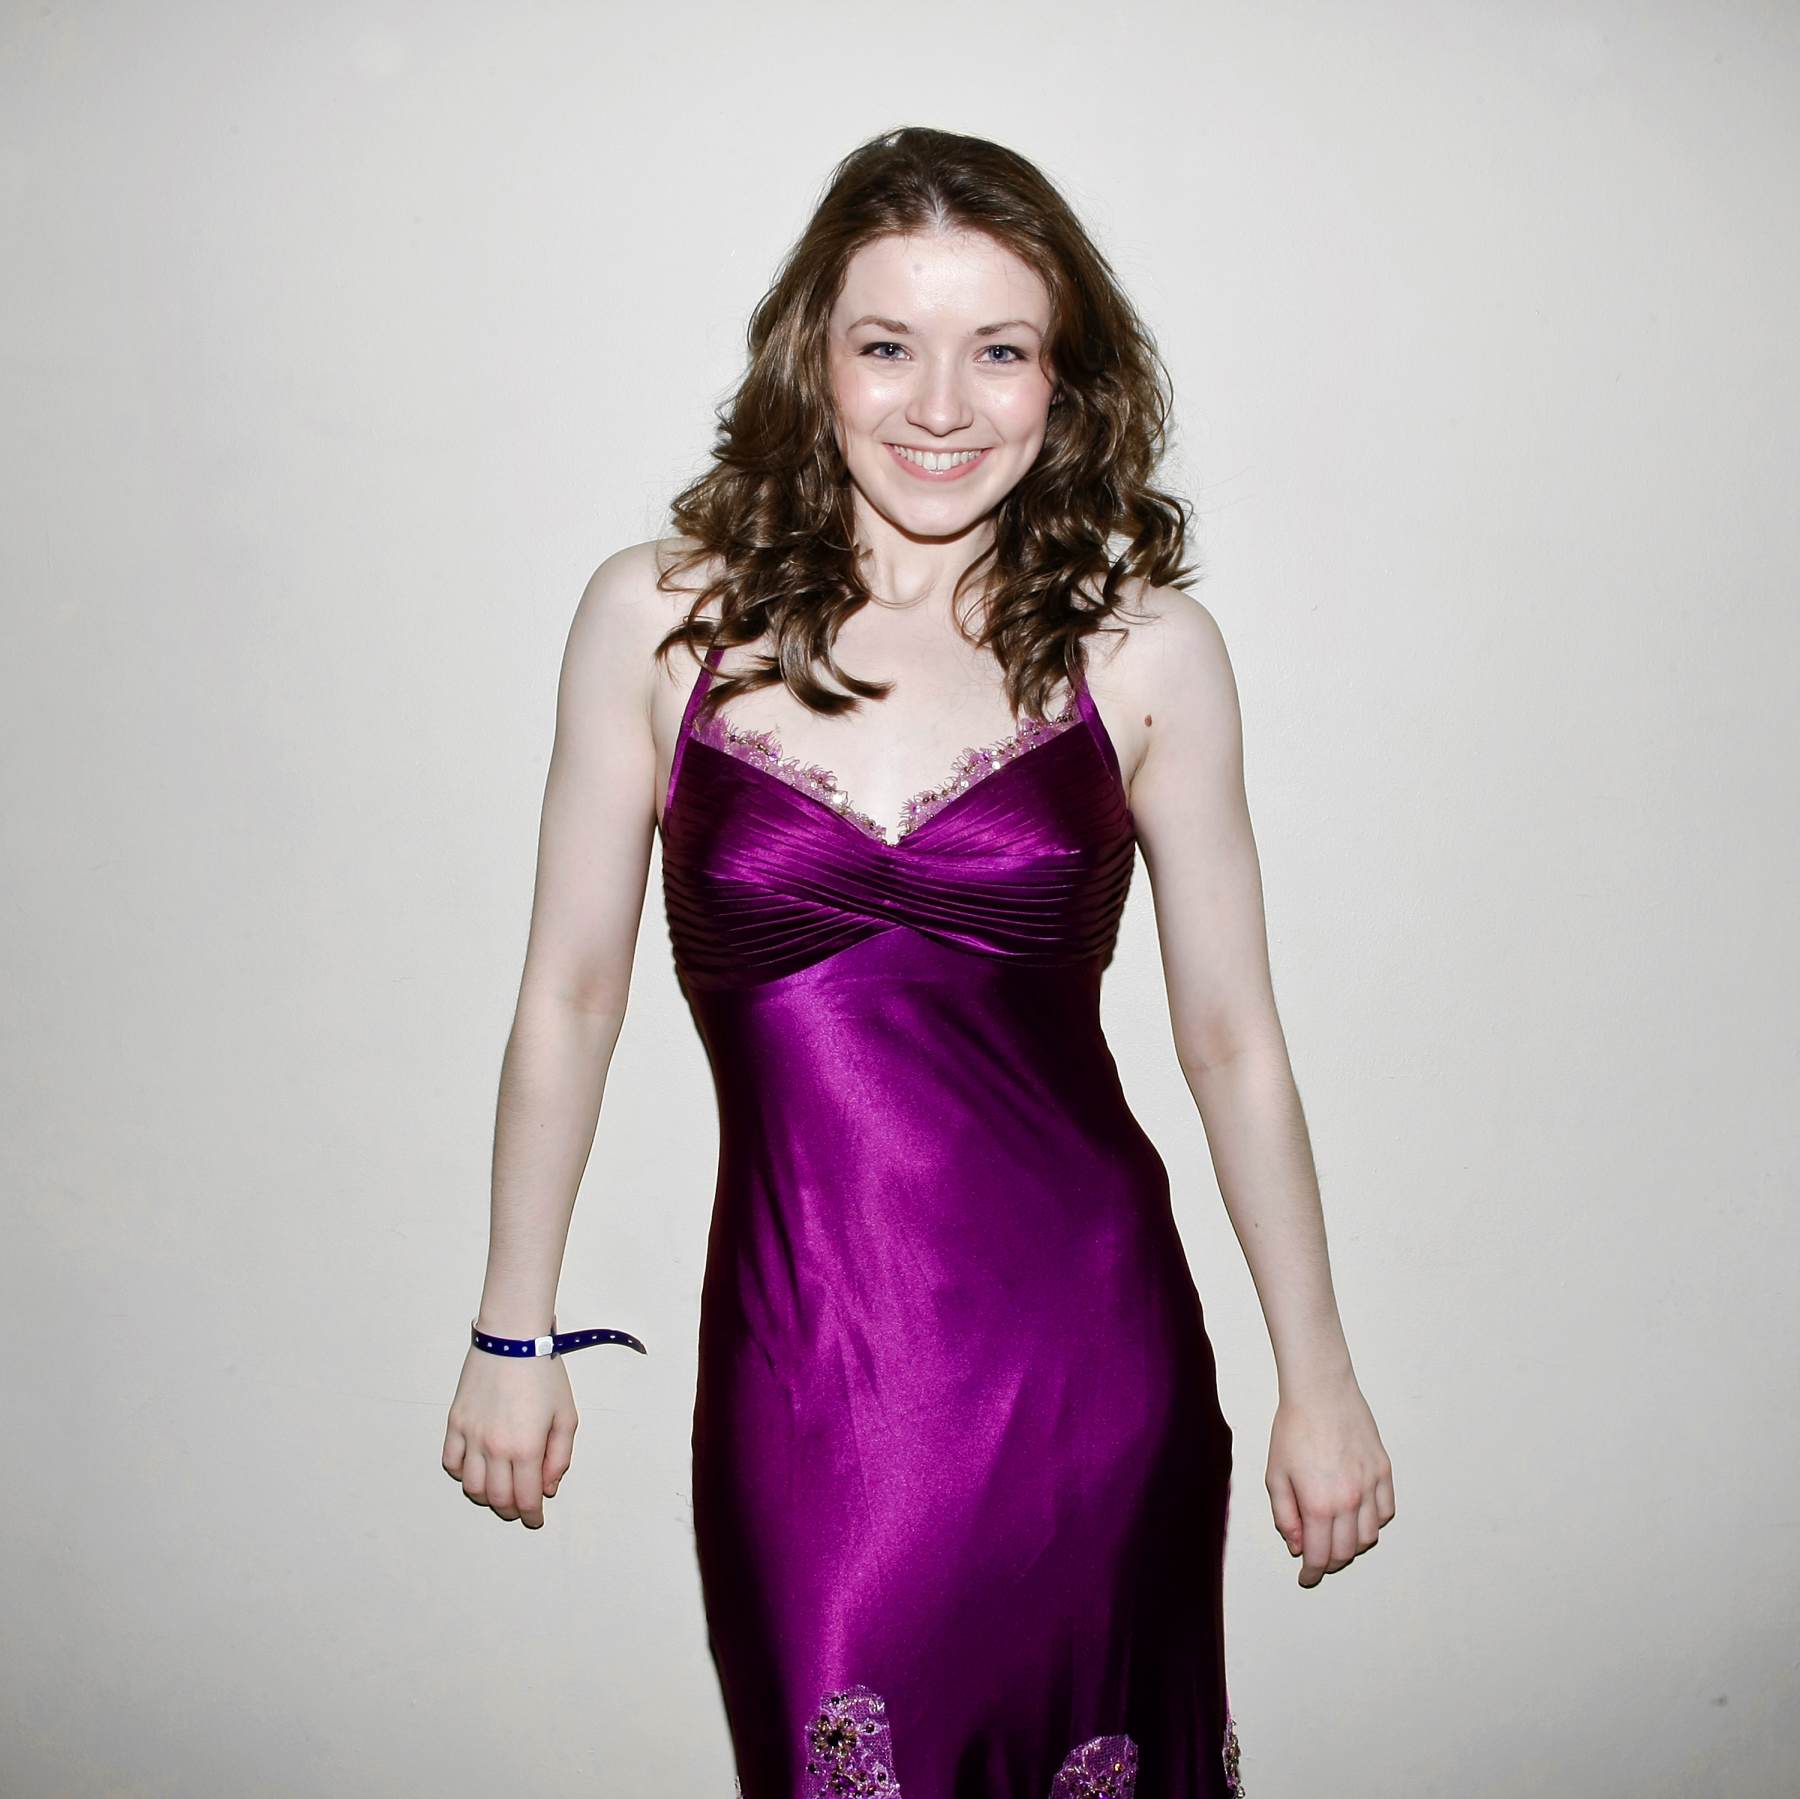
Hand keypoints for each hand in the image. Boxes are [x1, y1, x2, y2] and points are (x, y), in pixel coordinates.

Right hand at [441, 1345, 577, 1529]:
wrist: (512, 1339)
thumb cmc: (543, 1373)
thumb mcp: (566, 1415)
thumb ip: (560, 1456)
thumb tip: (548, 1487)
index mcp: (526, 1447)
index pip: (526, 1498)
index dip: (532, 1515)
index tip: (535, 1520)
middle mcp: (495, 1448)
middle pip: (498, 1498)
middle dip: (511, 1510)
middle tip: (520, 1507)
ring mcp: (471, 1436)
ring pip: (471, 1487)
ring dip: (486, 1497)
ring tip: (500, 1491)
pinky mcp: (455, 1423)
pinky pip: (451, 1462)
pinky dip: (462, 1474)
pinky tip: (477, 1469)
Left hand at [1265, 1374, 1394, 1586]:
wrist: (1320, 1392)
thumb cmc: (1293, 1429)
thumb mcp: (1275, 1474)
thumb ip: (1285, 1516)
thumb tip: (1297, 1545)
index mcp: (1319, 1504)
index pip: (1321, 1556)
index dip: (1312, 1573)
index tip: (1306, 1578)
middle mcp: (1350, 1500)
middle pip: (1347, 1552)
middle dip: (1331, 1563)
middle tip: (1318, 1560)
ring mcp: (1371, 1486)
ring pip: (1370, 1536)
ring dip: (1353, 1546)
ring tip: (1336, 1538)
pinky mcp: (1383, 1471)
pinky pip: (1387, 1511)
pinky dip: (1374, 1523)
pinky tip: (1358, 1518)